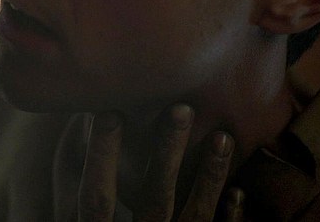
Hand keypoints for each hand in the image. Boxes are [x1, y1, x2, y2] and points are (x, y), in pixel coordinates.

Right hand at [77, 104, 243, 220]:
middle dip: (168, 151)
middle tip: (182, 109)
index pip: (97, 197)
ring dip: (209, 175)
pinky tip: (237, 190)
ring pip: (195, 215)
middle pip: (154, 197)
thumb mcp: (86, 220)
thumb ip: (83, 194)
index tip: (109, 112)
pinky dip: (229, 216)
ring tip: (223, 137)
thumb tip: (82, 129)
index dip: (102, 155)